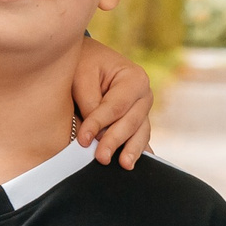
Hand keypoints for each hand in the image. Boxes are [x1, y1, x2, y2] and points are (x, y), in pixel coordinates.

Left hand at [71, 38, 153, 168]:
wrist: (89, 60)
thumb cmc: (84, 64)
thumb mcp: (81, 75)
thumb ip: (89, 101)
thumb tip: (95, 132)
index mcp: (135, 78)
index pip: (116, 106)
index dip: (99, 123)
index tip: (83, 139)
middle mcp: (144, 95)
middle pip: (131, 122)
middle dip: (115, 141)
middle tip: (101, 157)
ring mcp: (143, 111)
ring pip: (140, 134)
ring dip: (131, 150)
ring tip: (124, 165)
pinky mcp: (138, 123)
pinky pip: (139, 140)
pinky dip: (137, 152)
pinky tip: (132, 164)